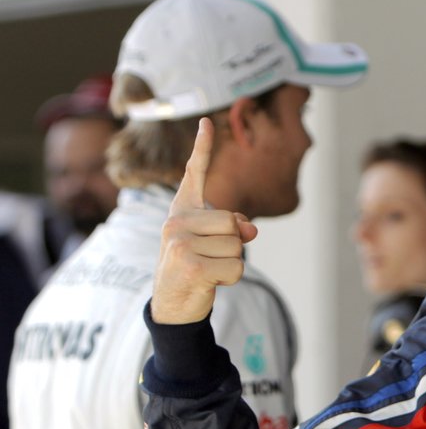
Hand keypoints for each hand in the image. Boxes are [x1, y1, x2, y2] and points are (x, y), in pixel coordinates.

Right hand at [150, 118, 257, 323]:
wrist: (172, 306)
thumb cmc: (195, 268)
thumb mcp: (213, 244)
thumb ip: (232, 228)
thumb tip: (249, 229)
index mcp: (181, 211)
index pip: (193, 175)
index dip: (202, 148)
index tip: (206, 123)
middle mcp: (175, 222)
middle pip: (233, 222)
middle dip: (233, 245)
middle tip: (210, 259)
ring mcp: (179, 243)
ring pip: (236, 245)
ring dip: (231, 263)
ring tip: (208, 270)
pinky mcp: (190, 265)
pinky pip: (236, 267)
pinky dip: (231, 279)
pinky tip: (209, 283)